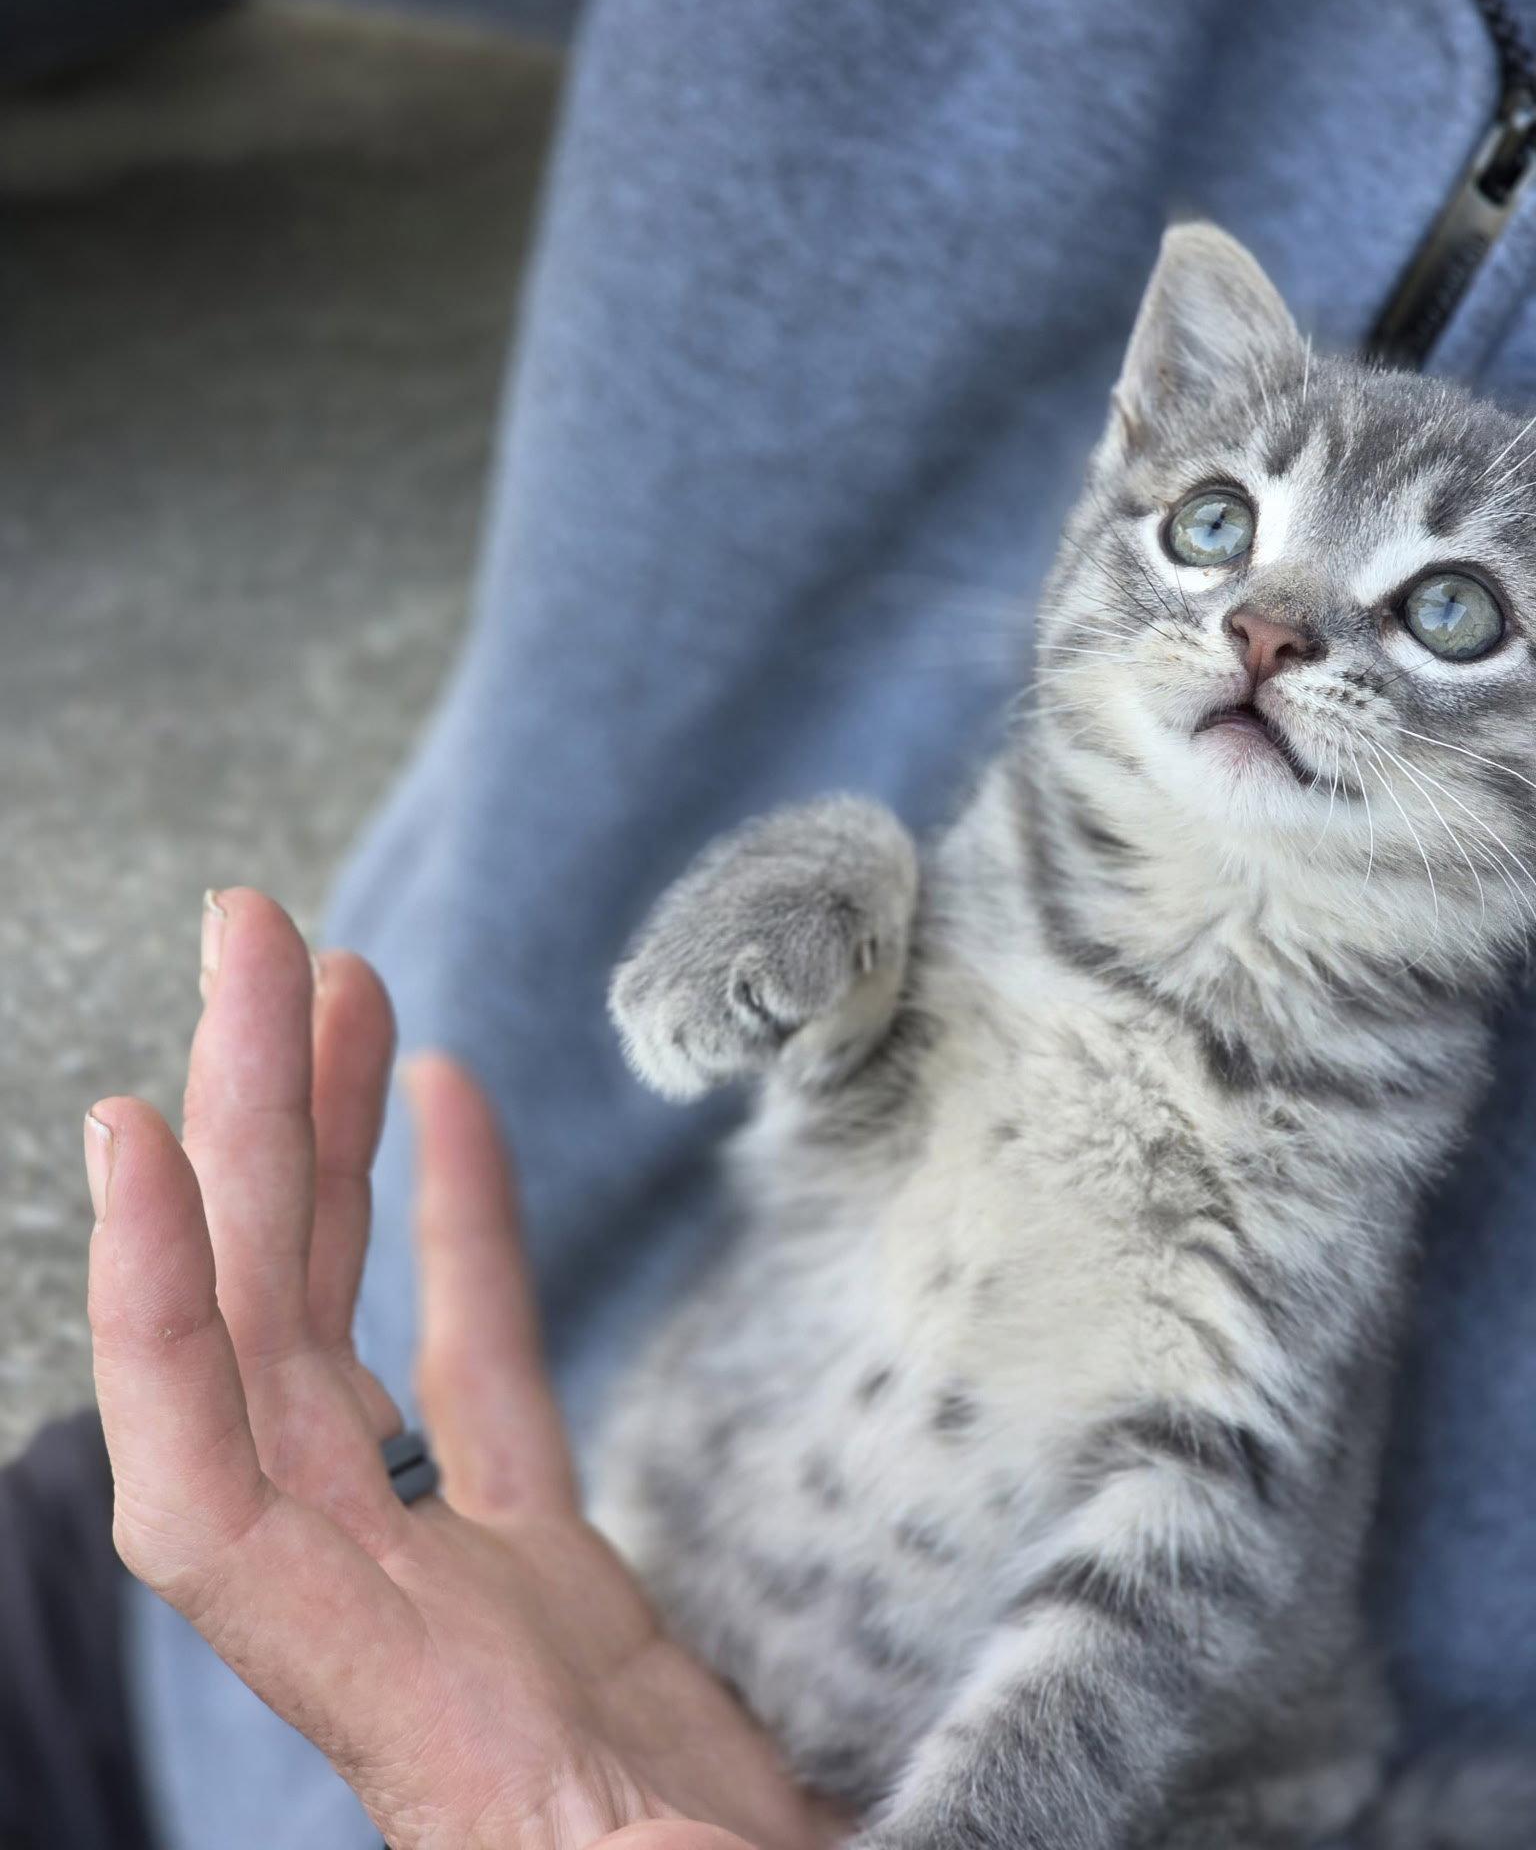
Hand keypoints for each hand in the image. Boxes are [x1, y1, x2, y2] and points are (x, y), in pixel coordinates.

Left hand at [84, 888, 830, 1849]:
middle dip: (250, 1130)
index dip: (156, 1313)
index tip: (139, 1135)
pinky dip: (452, 1227)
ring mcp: (453, 1581)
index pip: (208, 1481)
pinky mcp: (537, 1569)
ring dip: (327, 1151)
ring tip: (333, 986)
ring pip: (345, 1329)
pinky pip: (474, 1362)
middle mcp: (385, 1618)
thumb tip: (654, 1842)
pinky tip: (446, 1107)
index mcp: (396, 1697)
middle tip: (256, 944)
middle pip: (267, 1342)